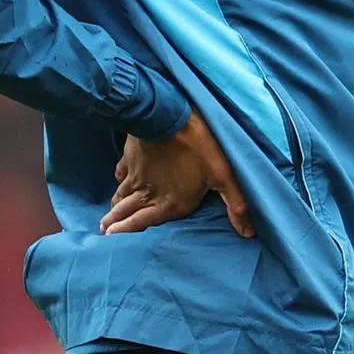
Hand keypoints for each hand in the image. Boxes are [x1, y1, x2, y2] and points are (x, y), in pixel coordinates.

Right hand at [100, 110, 254, 238]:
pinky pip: (120, 172)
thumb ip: (236, 204)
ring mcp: (136, 174)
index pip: (142, 225)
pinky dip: (119, 179)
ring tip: (108, 217)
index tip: (113, 240)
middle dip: (115, 224)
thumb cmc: (199, 144)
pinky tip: (119, 179)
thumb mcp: (224, 174)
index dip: (126, 234)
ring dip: (114, 207)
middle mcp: (148, 193)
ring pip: (120, 195)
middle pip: (125, 213)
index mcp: (169, 203)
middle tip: (105, 231)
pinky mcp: (131, 156)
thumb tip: (248, 232)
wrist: (168, 113)